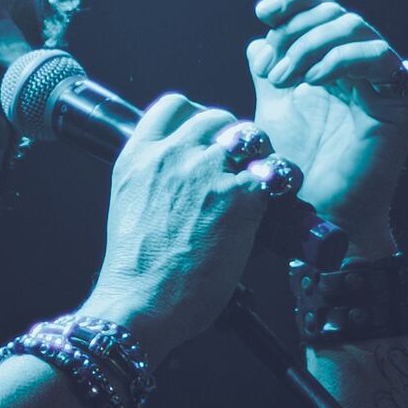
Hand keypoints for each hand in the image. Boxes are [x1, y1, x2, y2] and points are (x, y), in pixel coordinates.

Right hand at [86, 90, 288, 347]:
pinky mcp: (239, 196)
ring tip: (261, 180)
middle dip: (233, 138)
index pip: (174, 105)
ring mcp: (206, 172)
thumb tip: (183, 181)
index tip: (207, 137)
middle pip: (217, 117)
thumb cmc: (135, 270)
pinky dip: (280, 187)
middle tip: (240, 166)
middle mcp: (172, 154)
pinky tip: (276, 205)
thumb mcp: (128, 205)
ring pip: (250, 136)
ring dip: (260, 155)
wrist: (141, 302)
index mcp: (138, 155)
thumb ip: (153, 180)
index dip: (198, 116)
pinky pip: (274, 173)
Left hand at [246, 0, 407, 230]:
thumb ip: (270, 71)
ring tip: (283, 78)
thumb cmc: (295, 170)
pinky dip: (340, 59)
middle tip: (272, 69)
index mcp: (336, 64)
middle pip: (336, 14)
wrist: (316, 214)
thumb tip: (258, 40)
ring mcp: (387, 83)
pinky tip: (312, 80)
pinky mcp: (403, 101)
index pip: (322, 11)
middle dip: (296, 32)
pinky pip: (377, 56)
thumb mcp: (272, 110)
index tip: (263, 12)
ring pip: (354, 28)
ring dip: (311, 45)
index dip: (295, 2)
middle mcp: (365, 69)